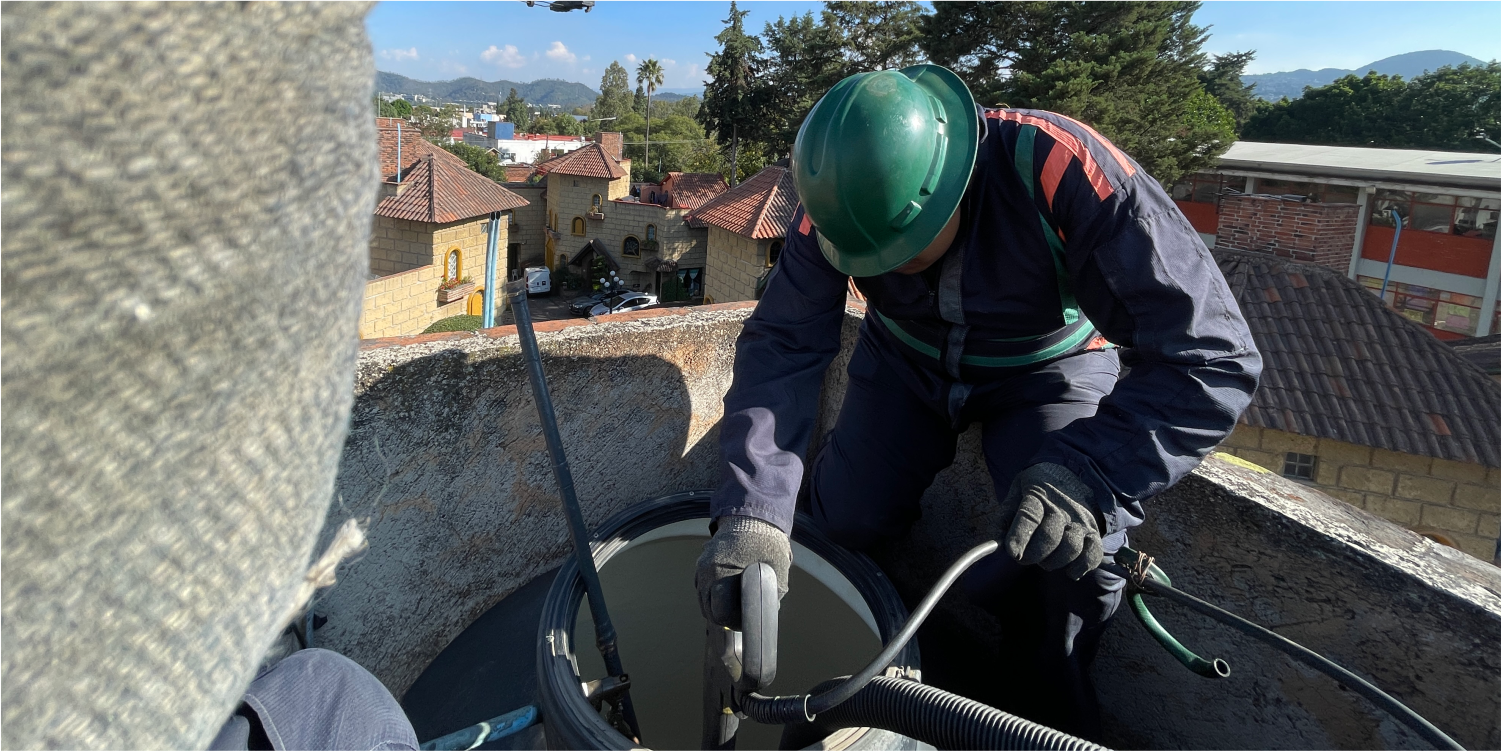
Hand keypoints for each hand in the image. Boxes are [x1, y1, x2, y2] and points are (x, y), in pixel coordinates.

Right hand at [695, 515, 791, 628]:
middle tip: (741, 617)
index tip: (745, 622)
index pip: (719, 611)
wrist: (754, 516)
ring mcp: (702, 565)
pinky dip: (712, 594)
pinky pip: (702, 587)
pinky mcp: (702, 563)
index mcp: (722, 571)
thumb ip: (771, 595)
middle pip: (708, 608)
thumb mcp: (777, 570)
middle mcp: (707, 569)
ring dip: (717, 606)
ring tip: (736, 606)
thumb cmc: (766, 541)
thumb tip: (766, 616)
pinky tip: (728, 593)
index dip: (734, 621)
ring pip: (703, 599)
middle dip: (724, 617)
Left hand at [998, 463, 1102, 579]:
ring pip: (1071, 547)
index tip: (1012, 552)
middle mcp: (1062, 507)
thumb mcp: (1017, 492)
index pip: (1029, 516)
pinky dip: (1081, 566)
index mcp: (1038, 494)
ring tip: (1046, 560)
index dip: (1020, 536)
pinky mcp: (1094, 531)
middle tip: (1024, 558)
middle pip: (1050, 536)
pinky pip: (1093, 554)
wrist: (1074, 473)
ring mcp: (1080, 519)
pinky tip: (1069, 570)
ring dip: (1055, 561)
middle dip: (1034, 554)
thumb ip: (1005, 516)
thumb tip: (994, 542)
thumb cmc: (1039, 489)